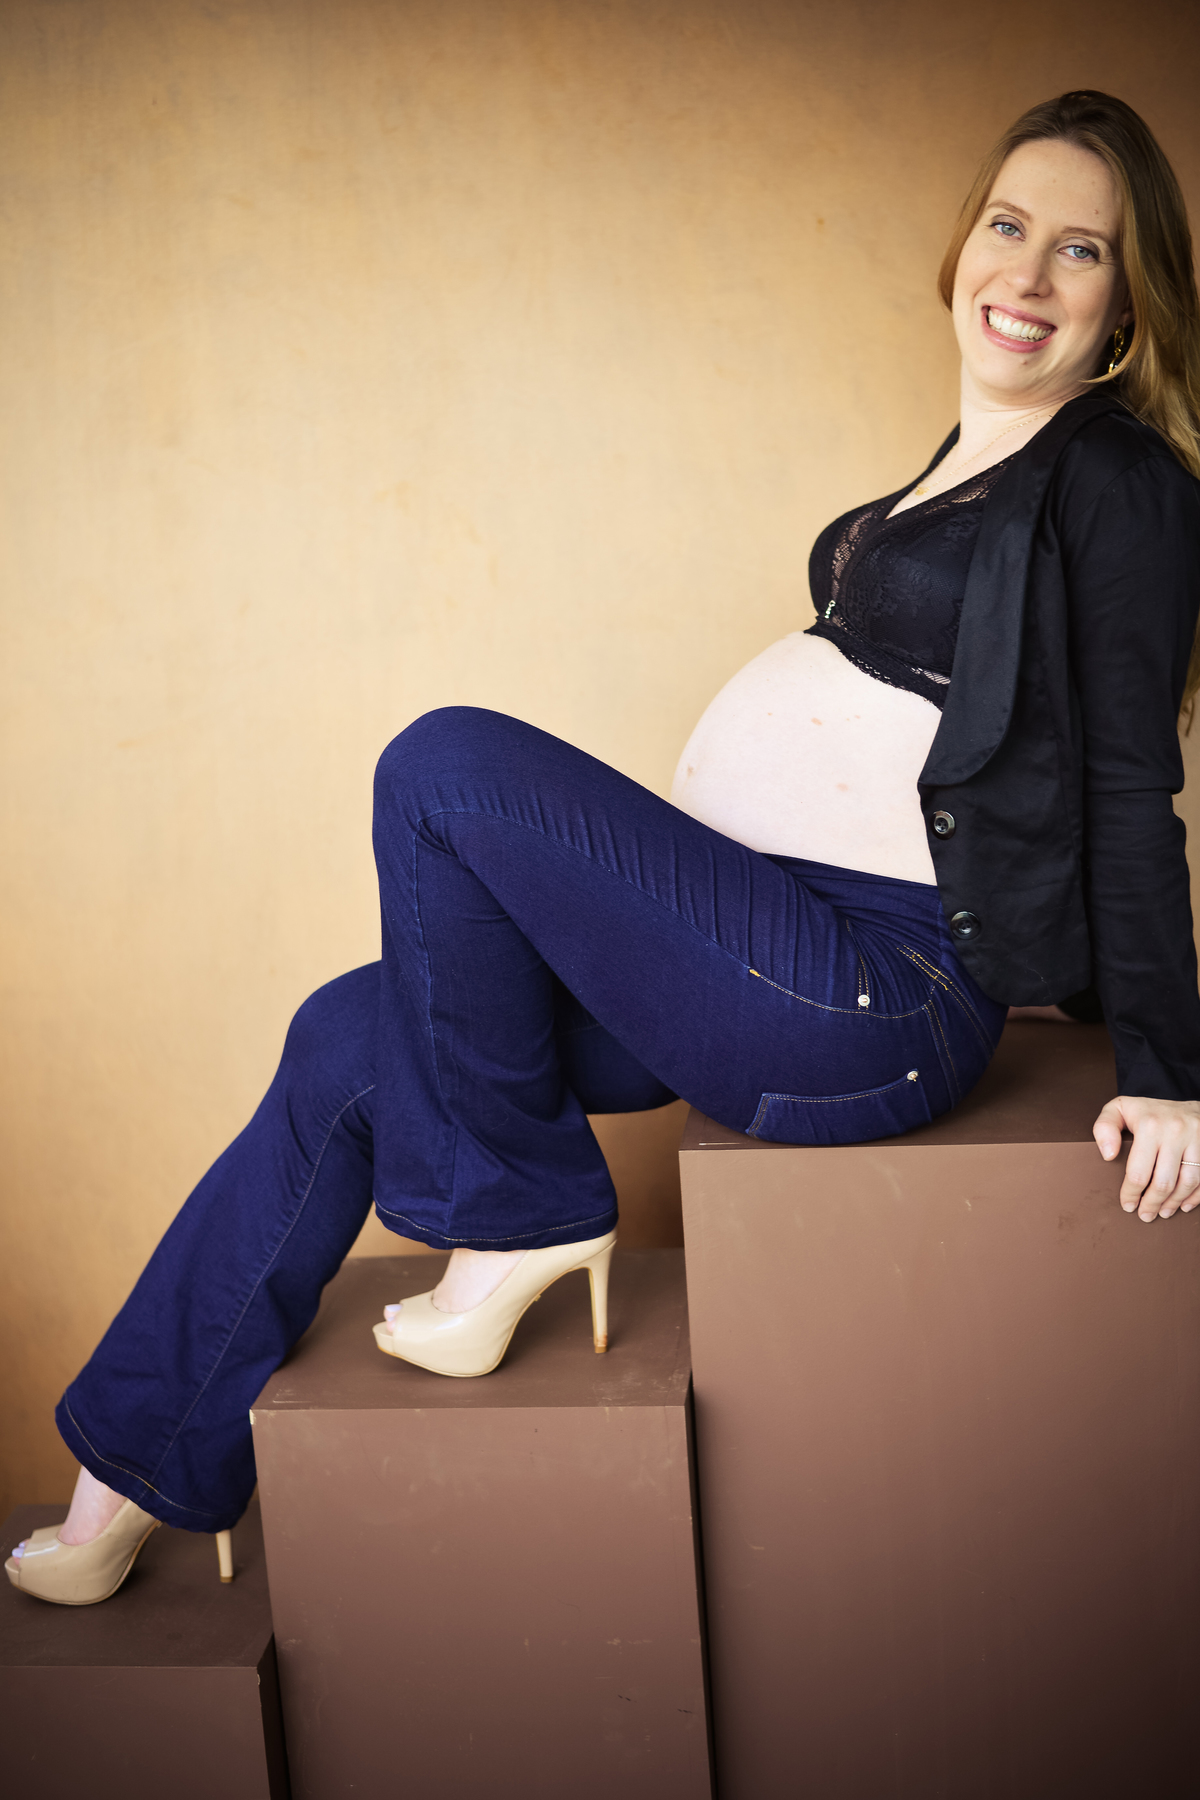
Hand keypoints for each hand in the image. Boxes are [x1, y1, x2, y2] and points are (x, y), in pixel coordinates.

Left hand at [1093, 1095, 1199, 1219]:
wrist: (1184, 1102)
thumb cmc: (1147, 1112)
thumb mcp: (1119, 1109)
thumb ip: (1104, 1128)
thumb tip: (1108, 1156)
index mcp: (1149, 1125)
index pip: (1139, 1172)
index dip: (1131, 1194)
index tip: (1128, 1205)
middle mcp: (1175, 1131)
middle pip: (1164, 1182)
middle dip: (1152, 1204)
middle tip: (1145, 1215)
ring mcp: (1197, 1139)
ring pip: (1187, 1183)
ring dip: (1173, 1203)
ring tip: (1163, 1212)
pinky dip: (1195, 1197)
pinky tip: (1183, 1204)